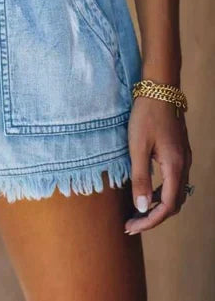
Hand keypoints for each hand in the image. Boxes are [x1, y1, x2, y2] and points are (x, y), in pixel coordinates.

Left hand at [124, 93, 192, 234]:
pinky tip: (145, 190)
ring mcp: (184, 158)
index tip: (131, 226)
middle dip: (153, 217)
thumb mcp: (137, 147)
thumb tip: (141, 207)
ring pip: (175, 192)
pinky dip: (161, 191)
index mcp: (175, 167)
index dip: (149, 221)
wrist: (159, 89)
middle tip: (131, 223)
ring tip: (136, 211)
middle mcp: (184, 165)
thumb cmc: (146, 116)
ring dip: (157, 205)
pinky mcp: (179, 152)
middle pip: (174, 203)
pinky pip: (174, 180)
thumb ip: (140, 178)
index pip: (166, 206)